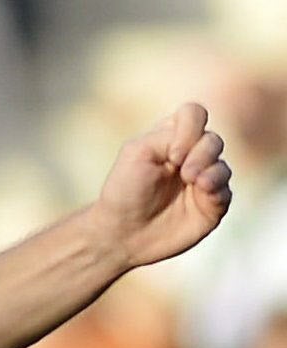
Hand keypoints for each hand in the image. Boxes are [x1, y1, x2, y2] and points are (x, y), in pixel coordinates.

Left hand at [94, 101, 229, 268]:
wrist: (121, 233)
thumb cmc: (124, 191)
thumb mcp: (137, 152)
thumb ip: (169, 135)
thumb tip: (198, 145)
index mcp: (170, 139)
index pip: (195, 114)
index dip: (190, 127)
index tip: (171, 153)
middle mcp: (190, 157)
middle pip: (212, 139)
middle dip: (201, 152)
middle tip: (182, 172)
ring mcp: (202, 180)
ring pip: (222, 164)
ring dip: (210, 169)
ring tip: (192, 182)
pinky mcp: (211, 204)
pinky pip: (227, 189)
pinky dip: (217, 187)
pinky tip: (203, 193)